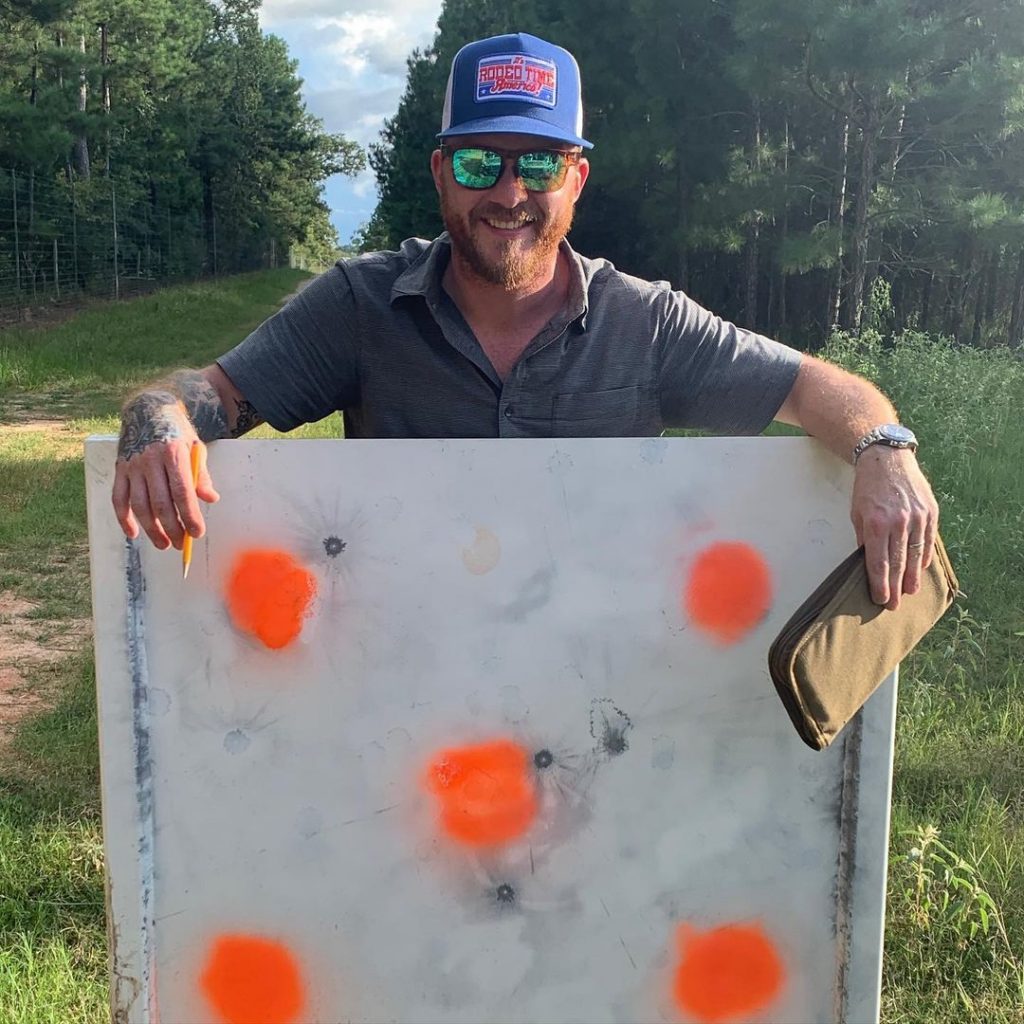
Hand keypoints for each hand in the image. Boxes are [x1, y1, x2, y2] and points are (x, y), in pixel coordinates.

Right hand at [111, 392, 219, 548]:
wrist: (149, 410)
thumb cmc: (177, 433)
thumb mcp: (196, 448)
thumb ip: (202, 475)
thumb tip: (211, 499)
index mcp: (173, 455)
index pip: (182, 493)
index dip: (189, 516)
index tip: (196, 533)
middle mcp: (150, 461)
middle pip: (161, 503)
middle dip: (172, 528)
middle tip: (180, 544)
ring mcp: (132, 466)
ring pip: (139, 505)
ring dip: (151, 529)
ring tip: (162, 544)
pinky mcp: (119, 469)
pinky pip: (118, 498)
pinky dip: (123, 518)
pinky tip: (133, 533)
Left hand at [850, 447, 938, 609]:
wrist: (888, 459)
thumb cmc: (867, 488)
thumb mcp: (857, 514)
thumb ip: (863, 539)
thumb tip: (868, 563)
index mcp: (876, 524)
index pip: (878, 562)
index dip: (879, 584)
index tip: (881, 599)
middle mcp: (898, 522)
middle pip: (898, 563)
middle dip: (896, 587)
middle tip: (895, 605)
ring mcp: (917, 517)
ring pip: (916, 555)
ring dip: (913, 577)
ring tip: (910, 592)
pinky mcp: (930, 512)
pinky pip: (928, 540)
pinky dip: (924, 556)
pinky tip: (920, 569)